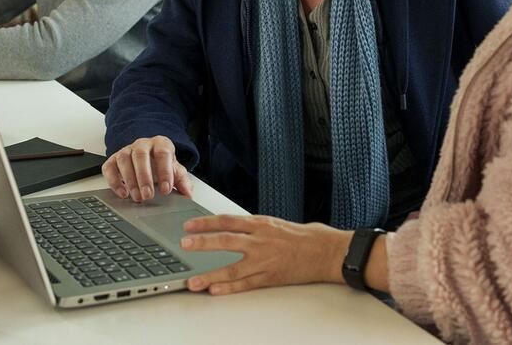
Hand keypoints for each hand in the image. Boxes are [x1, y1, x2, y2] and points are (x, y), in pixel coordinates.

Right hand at [101, 136, 192, 202]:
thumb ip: (183, 181)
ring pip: (124, 159)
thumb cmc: (162, 164)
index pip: (163, 153)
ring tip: (137, 197)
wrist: (150, 157)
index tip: (166, 190)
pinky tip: (123, 193)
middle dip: (144, 177)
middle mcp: (142, 144)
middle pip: (140, 155)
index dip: (165, 171)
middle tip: (148, 195)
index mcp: (160, 144)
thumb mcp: (175, 171)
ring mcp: (126, 150)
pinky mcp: (113, 159)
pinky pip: (109, 167)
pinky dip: (114, 181)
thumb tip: (188, 194)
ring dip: (130, 180)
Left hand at [180, 215, 351, 294]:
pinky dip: (229, 288)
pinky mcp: (271, 278)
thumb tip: (231, 229)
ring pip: (233, 268)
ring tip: (193, 281)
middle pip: (227, 240)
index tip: (189, 225)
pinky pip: (246, 284)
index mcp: (262, 224)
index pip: (228, 220)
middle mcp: (262, 241)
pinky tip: (215, 291)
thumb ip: (253, 228)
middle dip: (203, 242)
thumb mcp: (275, 224)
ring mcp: (266, 261)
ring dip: (210, 275)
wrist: (327, 250)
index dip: (206, 222)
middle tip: (184, 244)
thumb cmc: (304, 236)